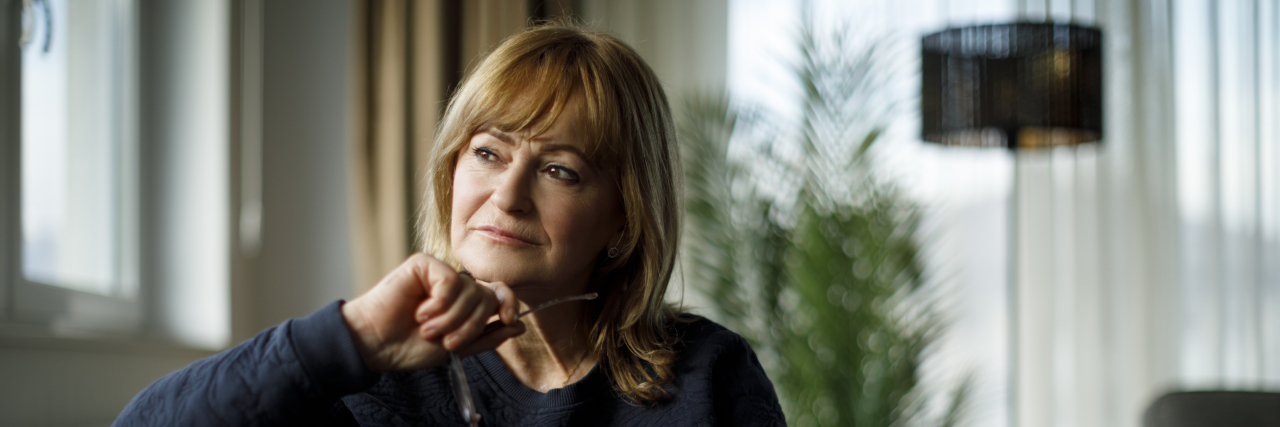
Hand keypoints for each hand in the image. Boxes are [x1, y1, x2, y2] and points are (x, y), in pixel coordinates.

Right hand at [341, 253, 524, 371]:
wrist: (377, 345)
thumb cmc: (410, 346)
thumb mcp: (458, 347)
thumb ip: (489, 336)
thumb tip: (521, 325)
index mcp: (466, 302)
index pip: (499, 293)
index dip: (509, 303)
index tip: (509, 319)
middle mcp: (456, 285)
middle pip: (486, 296)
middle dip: (470, 325)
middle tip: (447, 342)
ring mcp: (440, 272)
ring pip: (470, 290)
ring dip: (450, 319)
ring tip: (427, 330)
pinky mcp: (424, 264)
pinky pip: (451, 280)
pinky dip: (439, 302)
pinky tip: (419, 312)